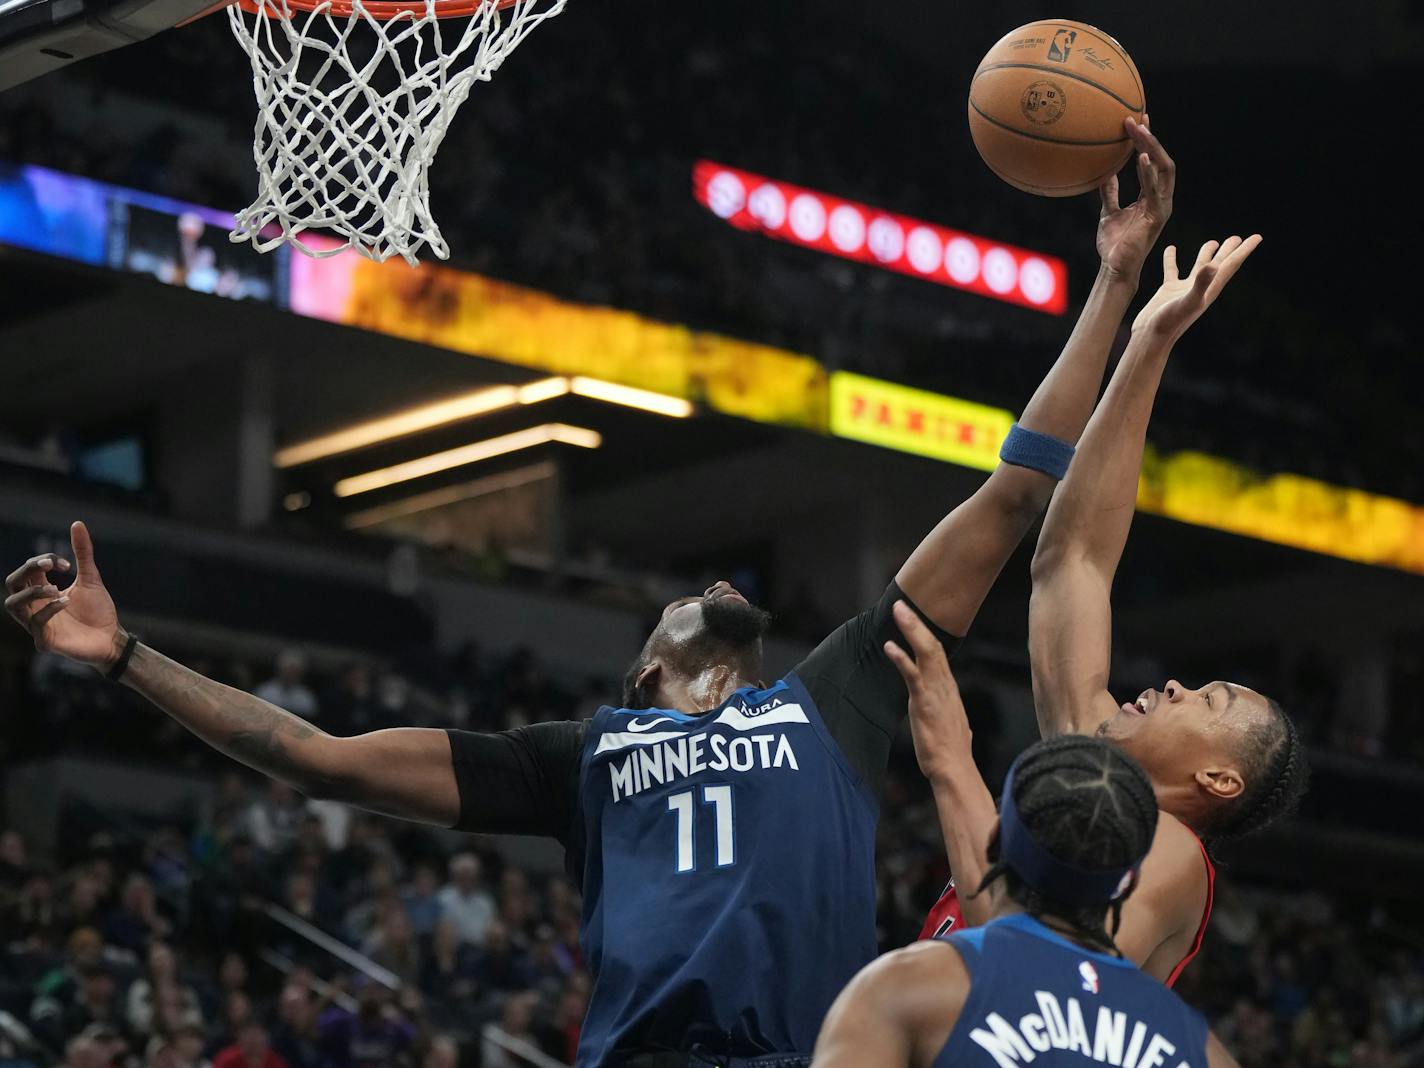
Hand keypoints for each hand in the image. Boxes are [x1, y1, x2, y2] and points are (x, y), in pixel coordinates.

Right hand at [4, 521, 121, 668]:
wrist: (112, 637)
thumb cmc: (98, 611)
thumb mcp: (90, 577)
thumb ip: (82, 552)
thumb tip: (77, 523)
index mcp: (42, 591)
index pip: (26, 571)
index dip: (42, 561)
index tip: (65, 564)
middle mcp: (34, 606)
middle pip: (12, 584)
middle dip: (27, 570)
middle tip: (51, 567)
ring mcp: (37, 624)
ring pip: (14, 605)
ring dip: (33, 591)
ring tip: (55, 589)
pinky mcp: (45, 640)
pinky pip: (35, 624)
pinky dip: (49, 609)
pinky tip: (66, 602)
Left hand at [883, 601, 972, 781]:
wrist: (954, 768)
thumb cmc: (951, 751)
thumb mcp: (951, 724)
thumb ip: (946, 713)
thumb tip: (950, 717)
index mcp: (948, 688)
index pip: (938, 653)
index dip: (924, 634)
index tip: (913, 619)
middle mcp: (945, 684)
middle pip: (933, 645)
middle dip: (917, 623)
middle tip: (901, 604)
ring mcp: (936, 691)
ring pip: (926, 651)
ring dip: (911, 629)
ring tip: (898, 611)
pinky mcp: (924, 702)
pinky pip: (912, 674)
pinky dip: (901, 658)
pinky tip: (889, 647)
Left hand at [1097, 116, 1174, 283]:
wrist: (1115, 268)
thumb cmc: (1113, 245)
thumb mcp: (1108, 213)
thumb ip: (1110, 193)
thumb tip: (1104, 174)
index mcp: (1152, 196)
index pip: (1153, 162)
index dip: (1147, 141)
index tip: (1137, 120)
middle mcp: (1161, 198)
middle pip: (1161, 160)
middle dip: (1151, 138)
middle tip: (1137, 118)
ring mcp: (1161, 206)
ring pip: (1163, 169)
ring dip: (1151, 148)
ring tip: (1139, 129)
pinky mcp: (1156, 216)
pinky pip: (1154, 189)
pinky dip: (1148, 172)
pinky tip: (1140, 157)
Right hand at [1132, 234, 1261, 340]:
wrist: (1151, 338)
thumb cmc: (1170, 323)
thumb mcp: (1187, 302)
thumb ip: (1201, 283)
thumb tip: (1213, 265)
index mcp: (1210, 289)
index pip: (1231, 265)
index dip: (1244, 250)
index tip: (1258, 237)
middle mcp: (1201, 288)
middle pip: (1220, 265)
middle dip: (1230, 251)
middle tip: (1238, 238)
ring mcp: (1185, 289)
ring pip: (1199, 267)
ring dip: (1207, 254)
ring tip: (1213, 242)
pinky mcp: (1169, 290)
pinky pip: (1172, 270)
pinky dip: (1172, 259)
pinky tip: (1171, 249)